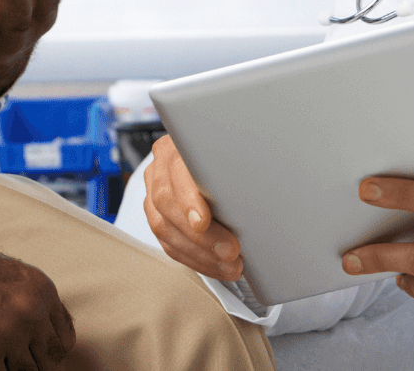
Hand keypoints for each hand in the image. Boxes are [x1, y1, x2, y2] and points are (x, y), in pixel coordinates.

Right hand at [0, 209, 76, 369]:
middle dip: (33, 365)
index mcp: (41, 290)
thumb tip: (46, 338)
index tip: (35, 357)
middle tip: (11, 359)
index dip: (50, 353)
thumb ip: (32, 304)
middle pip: (50, 361)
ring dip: (10, 368)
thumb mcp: (9, 276)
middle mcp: (31, 311)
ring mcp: (9, 332)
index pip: (64, 340)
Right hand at [140, 134, 244, 280]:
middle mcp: (159, 167)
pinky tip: (214, 266)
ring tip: (229, 266)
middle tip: (229, 252)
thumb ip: (235, 170)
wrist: (207, 158)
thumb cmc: (226, 157)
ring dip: (199, 254)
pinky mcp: (155, 215)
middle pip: (167, 203)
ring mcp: (152, 192)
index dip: (188, 199)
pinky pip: (168, 243)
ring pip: (163, 227)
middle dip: (201, 236)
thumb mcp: (233, 154)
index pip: (176, 170)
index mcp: (175, 146)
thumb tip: (261, 195)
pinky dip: (193, 259)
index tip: (204, 223)